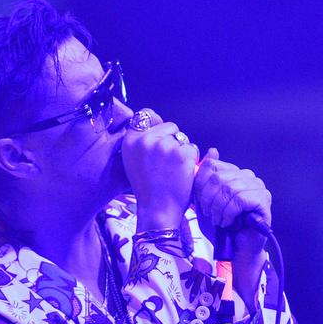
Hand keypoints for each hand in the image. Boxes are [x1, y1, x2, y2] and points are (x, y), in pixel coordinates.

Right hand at [121, 109, 199, 230]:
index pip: (145, 114)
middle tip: (166, 163)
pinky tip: (181, 174)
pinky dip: (191, 160)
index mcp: (130, 141)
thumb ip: (141, 142)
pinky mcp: (182, 153)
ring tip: (172, 170)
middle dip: (172, 139)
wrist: (157, 209)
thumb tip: (155, 121)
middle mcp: (145, 140)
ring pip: (182, 138)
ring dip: (182, 151)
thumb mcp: (133, 161)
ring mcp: (164, 146)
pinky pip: (192, 148)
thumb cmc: (148, 188)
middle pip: (169, 126)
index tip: (160, 135)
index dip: (156, 123)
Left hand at [193, 148, 271, 257]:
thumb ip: (205, 179)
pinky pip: (240, 199)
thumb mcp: (204, 201)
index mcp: (233, 173)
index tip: (199, 202)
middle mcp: (247, 176)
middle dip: (208, 199)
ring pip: (229, 188)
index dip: (200, 184)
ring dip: (218, 208)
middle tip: (209, 214)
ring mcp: (257, 187)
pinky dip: (229, 213)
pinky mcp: (263, 200)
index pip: (211, 165)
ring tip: (218, 220)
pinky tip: (227, 222)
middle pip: (218, 177)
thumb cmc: (219, 225)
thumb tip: (212, 150)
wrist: (235, 248)